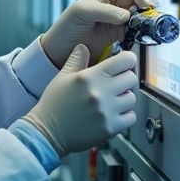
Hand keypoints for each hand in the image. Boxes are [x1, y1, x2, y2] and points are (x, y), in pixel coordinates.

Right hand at [21, 45, 138, 156]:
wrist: (47, 133)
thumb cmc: (54, 105)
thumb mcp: (62, 77)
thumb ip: (76, 60)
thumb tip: (84, 47)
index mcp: (90, 77)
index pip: (125, 60)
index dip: (127, 60)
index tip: (124, 64)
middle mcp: (100, 92)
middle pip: (131, 79)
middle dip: (125, 80)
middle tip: (116, 84)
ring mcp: (107, 111)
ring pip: (132, 98)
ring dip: (124, 99)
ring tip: (111, 101)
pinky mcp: (110, 128)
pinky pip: (131, 117)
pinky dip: (125, 116)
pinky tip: (112, 114)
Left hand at [40, 0, 152, 68]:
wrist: (62, 49)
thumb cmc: (67, 25)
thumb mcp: (83, 12)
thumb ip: (105, 11)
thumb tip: (127, 15)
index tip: (144, 3)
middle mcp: (115, 1)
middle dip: (145, 7)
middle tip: (149, 16)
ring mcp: (119, 17)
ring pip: (140, 14)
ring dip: (145, 19)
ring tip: (147, 25)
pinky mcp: (121, 33)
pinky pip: (136, 29)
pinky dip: (141, 31)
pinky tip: (142, 34)